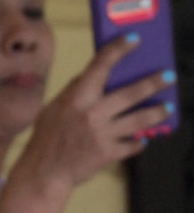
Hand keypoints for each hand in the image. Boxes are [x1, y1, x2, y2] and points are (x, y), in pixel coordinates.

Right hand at [20, 32, 174, 190]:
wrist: (44, 172)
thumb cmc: (46, 139)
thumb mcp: (52, 110)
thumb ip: (72, 92)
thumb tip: (89, 75)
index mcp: (76, 99)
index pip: (99, 67)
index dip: (118, 50)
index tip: (134, 39)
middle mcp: (92, 114)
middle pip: (130, 94)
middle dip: (153, 83)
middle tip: (168, 76)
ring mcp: (102, 135)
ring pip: (139, 120)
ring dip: (157, 112)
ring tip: (167, 108)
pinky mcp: (108, 154)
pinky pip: (131, 145)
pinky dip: (138, 142)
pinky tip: (142, 139)